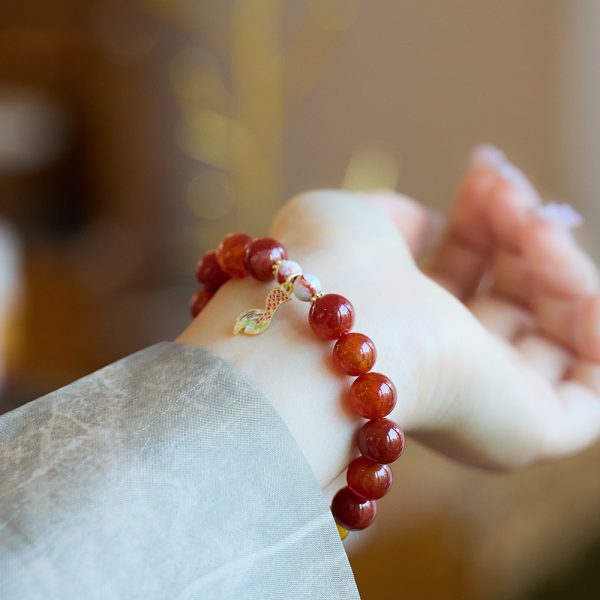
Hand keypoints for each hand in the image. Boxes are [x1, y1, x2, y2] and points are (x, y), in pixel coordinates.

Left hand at [178, 149, 599, 484]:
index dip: (484, 218)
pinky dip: (596, 328)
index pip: (465, 272)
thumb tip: (428, 221)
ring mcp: (484, 402)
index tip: (486, 170)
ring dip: (553, 262)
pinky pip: (590, 392)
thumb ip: (396, 220)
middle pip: (512, 295)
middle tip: (505, 187)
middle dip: (517, 229)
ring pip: (555, 331)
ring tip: (532, 221)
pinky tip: (578, 279)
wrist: (325, 327)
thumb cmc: (328, 270)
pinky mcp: (523, 433)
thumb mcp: (355, 222)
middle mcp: (443, 366)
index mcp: (403, 325)